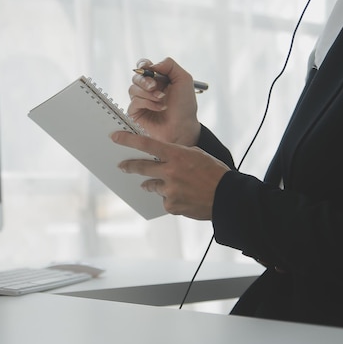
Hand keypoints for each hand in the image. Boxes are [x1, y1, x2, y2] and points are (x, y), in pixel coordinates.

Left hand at [111, 131, 229, 219]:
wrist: (228, 197)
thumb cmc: (215, 173)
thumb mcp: (197, 155)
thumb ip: (178, 155)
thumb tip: (163, 159)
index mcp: (177, 155)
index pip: (147, 144)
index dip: (128, 140)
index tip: (114, 137)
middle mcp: (170, 171)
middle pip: (142, 167)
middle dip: (130, 166)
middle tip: (122, 166)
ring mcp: (169, 190)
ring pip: (153, 186)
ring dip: (155, 185)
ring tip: (169, 184)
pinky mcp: (171, 205)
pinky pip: (165, 200)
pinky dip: (171, 199)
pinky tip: (185, 198)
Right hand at [128, 57, 200, 146]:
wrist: (183, 127)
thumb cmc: (184, 106)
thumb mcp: (183, 79)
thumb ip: (169, 65)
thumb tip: (151, 65)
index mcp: (158, 79)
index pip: (143, 66)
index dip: (143, 65)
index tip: (147, 67)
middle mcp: (147, 89)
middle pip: (136, 77)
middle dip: (145, 80)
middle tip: (154, 86)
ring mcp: (141, 101)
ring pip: (133, 89)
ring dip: (148, 93)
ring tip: (161, 99)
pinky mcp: (136, 113)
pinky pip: (134, 102)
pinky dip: (147, 103)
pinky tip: (159, 108)